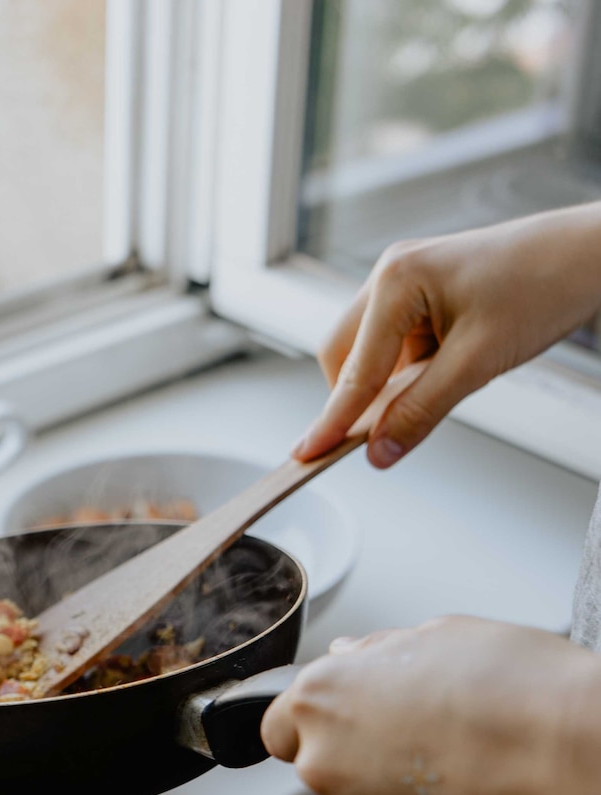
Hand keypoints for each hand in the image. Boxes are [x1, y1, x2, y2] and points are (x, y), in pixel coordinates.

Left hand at [261, 616, 600, 794]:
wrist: (567, 755)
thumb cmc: (509, 684)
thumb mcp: (436, 635)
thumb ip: (376, 653)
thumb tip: (350, 657)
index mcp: (321, 697)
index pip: (277, 724)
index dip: (312, 720)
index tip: (345, 716)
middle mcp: (324, 761)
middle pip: (319, 763)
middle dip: (355, 751)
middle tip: (419, 731)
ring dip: (388, 787)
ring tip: (454, 760)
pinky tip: (466, 792)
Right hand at [293, 203, 600, 468]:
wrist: (589, 255)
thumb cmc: (544, 286)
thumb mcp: (478, 362)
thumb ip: (421, 410)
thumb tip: (380, 450)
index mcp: (396, 279)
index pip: (353, 370)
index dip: (332, 420)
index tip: (307, 454)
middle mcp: (390, 274)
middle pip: (342, 356)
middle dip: (356, 398)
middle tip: (377, 436)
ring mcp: (405, 282)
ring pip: (367, 352)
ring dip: (388, 384)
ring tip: (441, 388)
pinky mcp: (422, 295)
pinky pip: (394, 345)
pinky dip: (408, 372)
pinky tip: (446, 373)